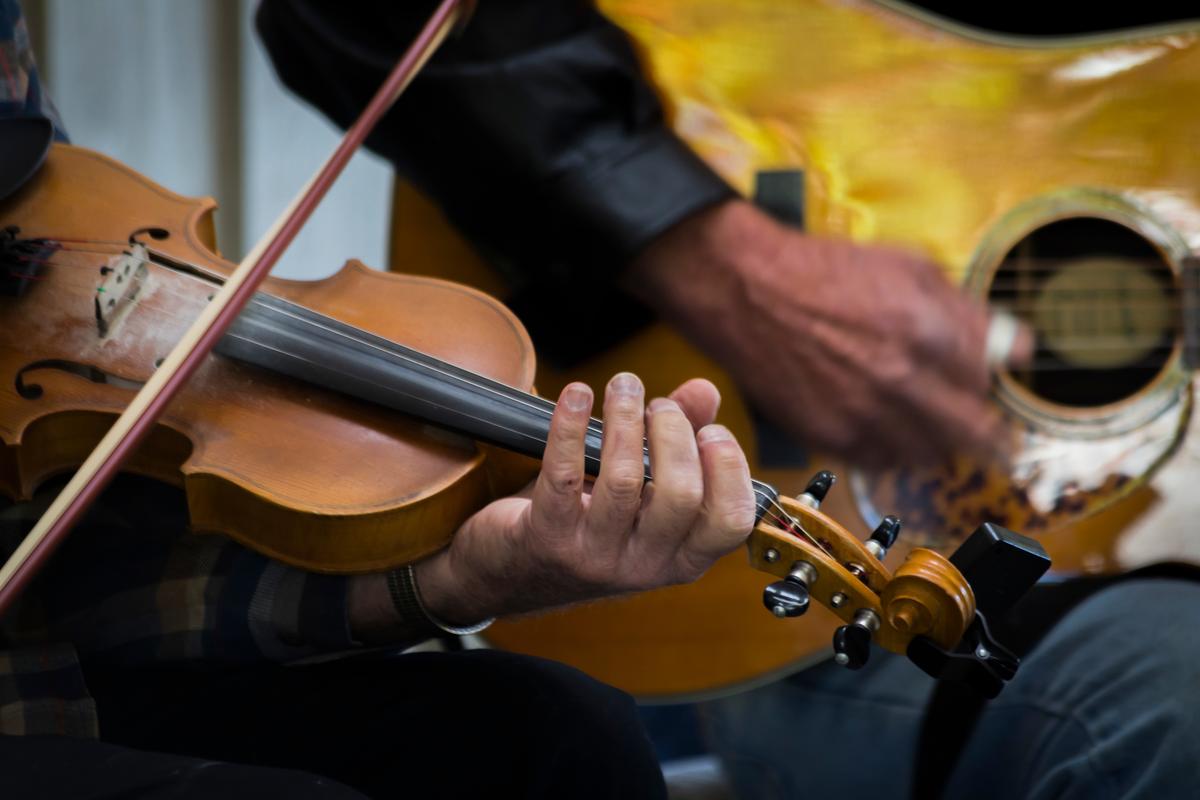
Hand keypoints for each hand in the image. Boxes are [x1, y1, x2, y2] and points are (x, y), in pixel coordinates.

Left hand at [411, 374, 755, 624]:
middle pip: (681, 496)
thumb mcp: (643, 493)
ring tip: (622, 388)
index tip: (709, 431)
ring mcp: (594, 556)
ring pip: (624, 480)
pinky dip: (570, 426)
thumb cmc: (588, 523)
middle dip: (673, 432)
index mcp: (681, 558)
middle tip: (656, 405)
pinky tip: (576, 395)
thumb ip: (680, 442)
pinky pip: (564, 474)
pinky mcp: (547, 538)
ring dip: (624, 418)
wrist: (510, 573)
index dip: (729, 468)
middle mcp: (643, 566)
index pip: (730, 523)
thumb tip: (706, 391)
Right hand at [627, 199, 1030, 468]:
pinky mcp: (831, 435)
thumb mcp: (910, 268)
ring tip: (929, 426)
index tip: (995, 393)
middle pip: (973, 436)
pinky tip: (884, 424)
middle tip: (994, 441)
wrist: (749, 292)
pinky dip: (891, 449)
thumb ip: (968, 312)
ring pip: (929, 456)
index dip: (996, 387)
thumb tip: (1017, 348)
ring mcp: (865, 414)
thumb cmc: (827, 273)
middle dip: (989, 438)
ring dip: (937, 444)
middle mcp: (902, 381)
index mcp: (930, 333)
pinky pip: (882, 461)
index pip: (993, 384)